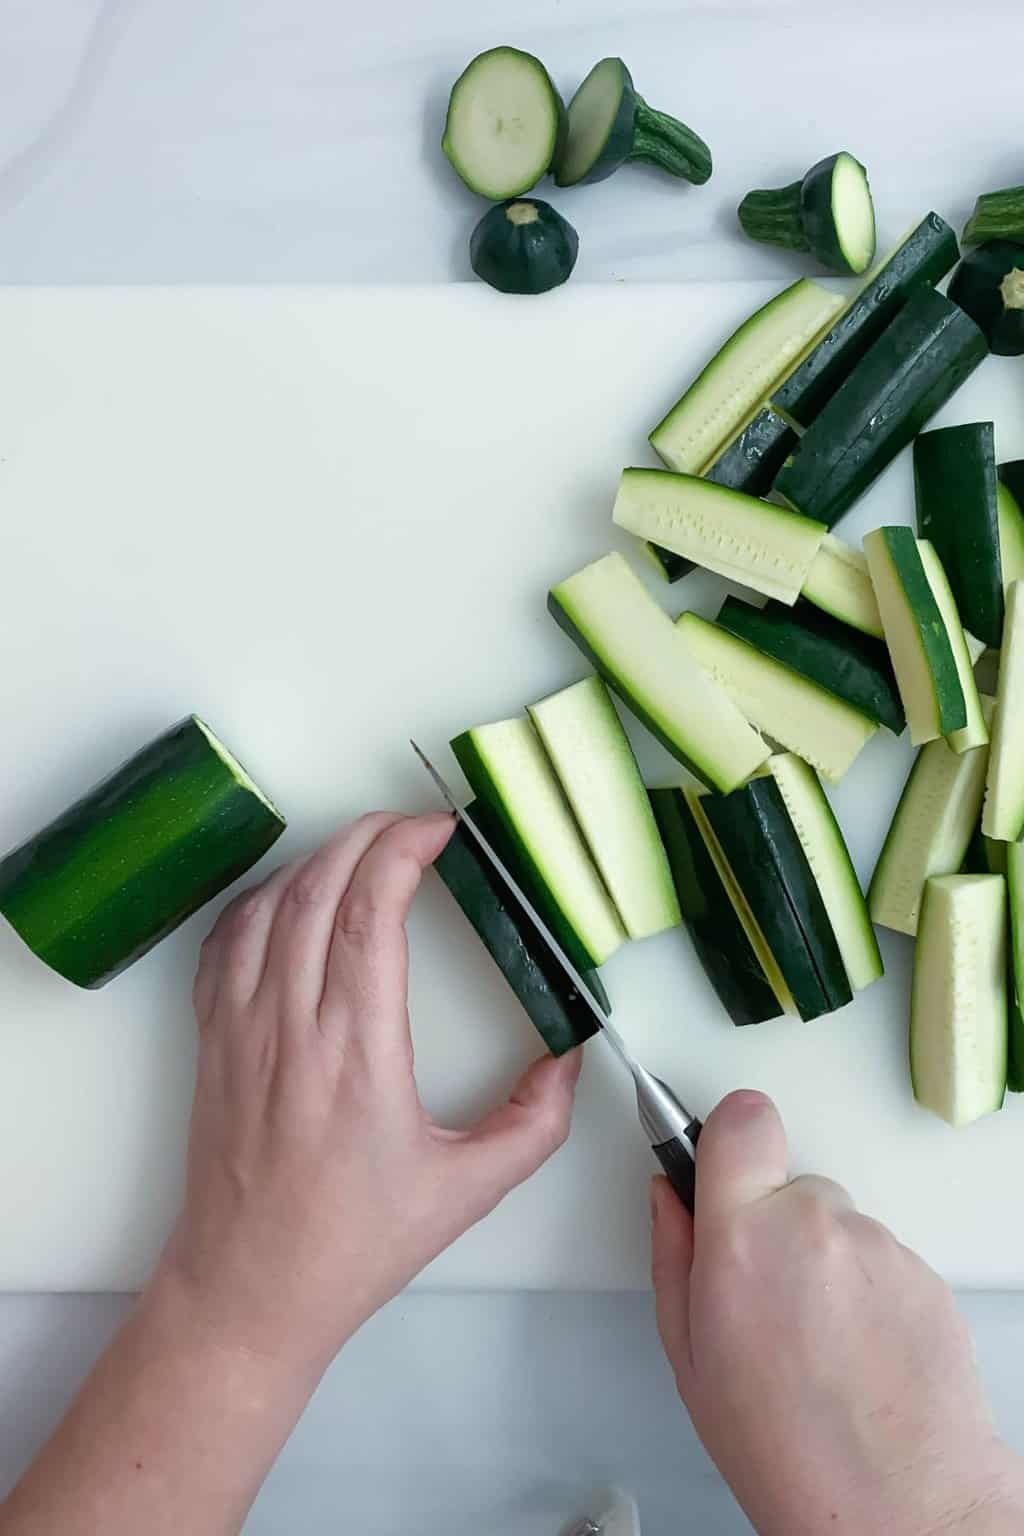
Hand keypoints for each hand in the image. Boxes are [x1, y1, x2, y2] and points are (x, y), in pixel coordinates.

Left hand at [159, 811, 581, 1384]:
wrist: (249, 1290)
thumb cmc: (351, 1244)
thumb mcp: (465, 1191)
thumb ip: (533, 1123)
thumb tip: (569, 1060)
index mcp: (356, 1052)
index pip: (370, 913)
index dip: (402, 852)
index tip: (439, 831)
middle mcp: (291, 1026)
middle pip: (318, 889)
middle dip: (366, 835)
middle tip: (410, 825)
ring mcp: (241, 1029)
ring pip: (269, 906)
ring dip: (318, 860)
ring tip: (362, 847)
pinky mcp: (212, 1041)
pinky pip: (225, 942)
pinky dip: (260, 899)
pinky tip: (291, 894)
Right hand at [651, 1091, 1023, 1535]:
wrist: (895, 1504)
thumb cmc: (785, 1448)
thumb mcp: (689, 1356)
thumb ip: (672, 1255)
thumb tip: (667, 1197)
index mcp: (742, 1240)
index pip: (741, 1119)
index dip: (730, 1133)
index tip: (722, 1155)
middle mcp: (814, 1226)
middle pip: (788, 1184)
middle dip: (774, 1224)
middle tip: (768, 1299)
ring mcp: (878, 1246)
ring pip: (837, 1224)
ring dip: (824, 1263)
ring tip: (818, 1341)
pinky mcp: (924, 1272)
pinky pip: (880, 1258)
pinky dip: (867, 1291)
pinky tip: (857, 1351)